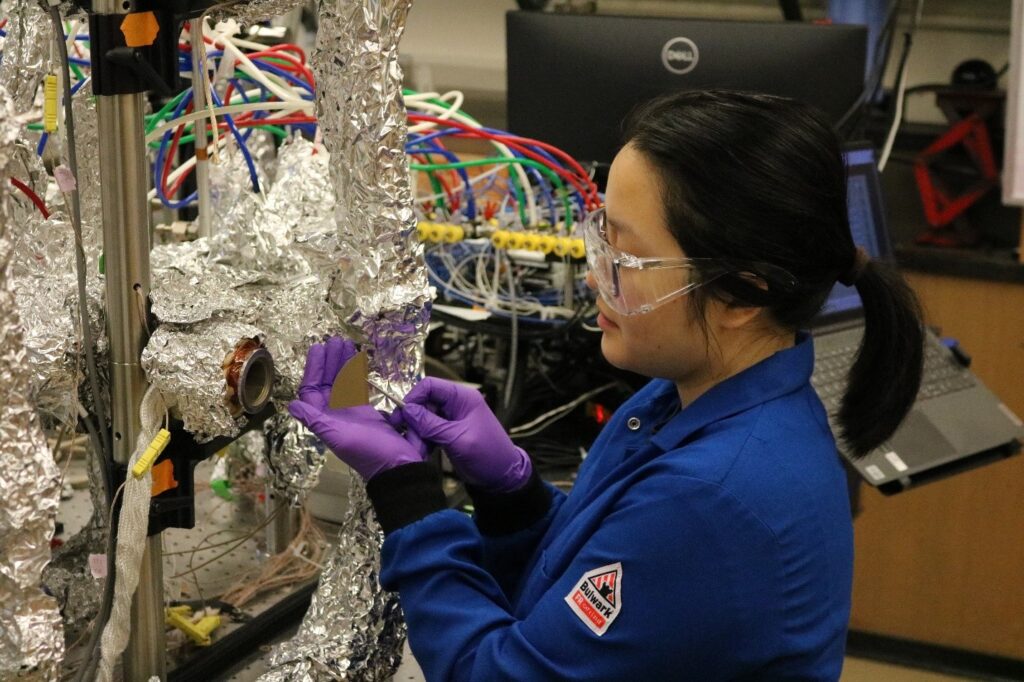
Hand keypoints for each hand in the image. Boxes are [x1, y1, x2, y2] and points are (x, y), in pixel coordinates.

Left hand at [289, 337, 425, 480]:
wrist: (396, 467)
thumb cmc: (368, 453)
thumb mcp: (338, 437)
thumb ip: (315, 421)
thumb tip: (292, 405)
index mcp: (325, 419)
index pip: (312, 389)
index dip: (313, 369)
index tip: (318, 349)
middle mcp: (335, 413)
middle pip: (327, 382)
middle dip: (329, 361)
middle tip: (333, 340)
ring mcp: (352, 411)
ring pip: (343, 381)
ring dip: (342, 363)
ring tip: (345, 343)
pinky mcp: (368, 410)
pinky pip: (358, 386)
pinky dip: (357, 373)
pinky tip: (358, 359)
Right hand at [395, 377, 530, 492]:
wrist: (501, 476)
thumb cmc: (487, 454)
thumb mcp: (457, 439)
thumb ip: (431, 424)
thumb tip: (407, 410)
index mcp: (462, 397)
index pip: (430, 386)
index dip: (414, 397)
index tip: (402, 415)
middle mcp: (456, 404)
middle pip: (424, 403)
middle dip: (414, 421)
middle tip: (406, 437)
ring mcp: (451, 418)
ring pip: (423, 418)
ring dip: (417, 434)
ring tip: (417, 450)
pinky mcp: (448, 432)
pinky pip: (428, 430)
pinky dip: (423, 440)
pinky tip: (422, 452)